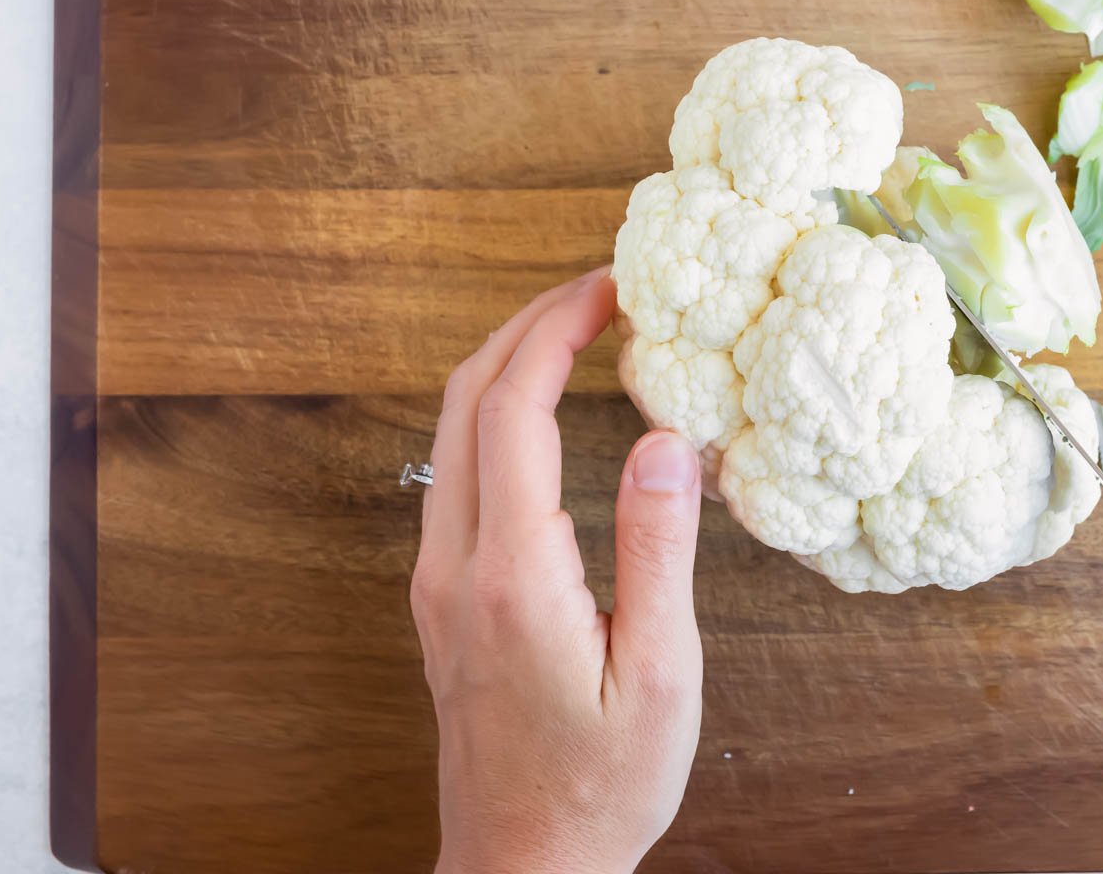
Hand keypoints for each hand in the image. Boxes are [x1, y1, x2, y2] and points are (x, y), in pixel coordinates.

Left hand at [411, 270, 704, 873]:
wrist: (521, 867)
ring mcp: (438, 579)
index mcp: (512, 575)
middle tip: (600, 290)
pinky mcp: (443, 596)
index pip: (513, 411)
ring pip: (449, 431)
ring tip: (581, 330)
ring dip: (507, 363)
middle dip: (527, 325)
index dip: (557, 330)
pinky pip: (455, 471)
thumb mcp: (659, 676)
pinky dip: (498, 413)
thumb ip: (658, 551)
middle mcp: (455, 565)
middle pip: (464, 400)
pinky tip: (549, 411)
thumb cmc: (601, 785)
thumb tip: (664, 439)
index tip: (610, 288)